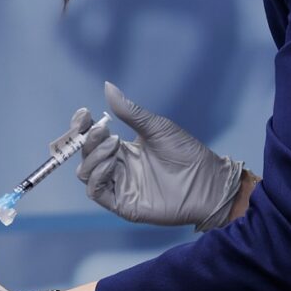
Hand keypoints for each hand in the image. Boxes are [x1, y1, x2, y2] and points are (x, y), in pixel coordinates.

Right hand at [73, 81, 243, 230]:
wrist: (208, 182)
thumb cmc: (187, 154)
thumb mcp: (157, 128)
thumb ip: (131, 112)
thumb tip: (108, 86)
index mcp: (121, 150)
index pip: (91, 139)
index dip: (82, 127)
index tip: (83, 113)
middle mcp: (116, 168)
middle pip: (86, 154)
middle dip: (88, 139)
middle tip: (102, 129)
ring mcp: (118, 186)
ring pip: (86, 172)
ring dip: (93, 156)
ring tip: (113, 144)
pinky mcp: (121, 204)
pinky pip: (96, 191)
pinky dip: (96, 176)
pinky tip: (109, 163)